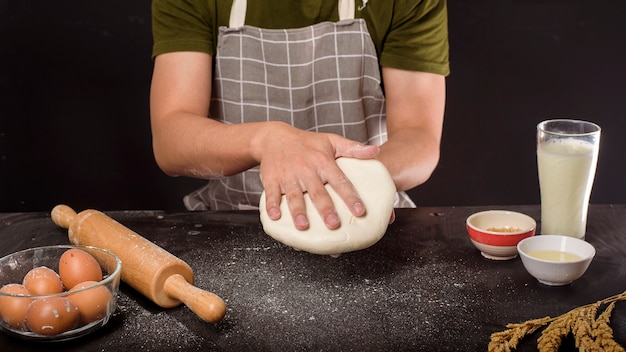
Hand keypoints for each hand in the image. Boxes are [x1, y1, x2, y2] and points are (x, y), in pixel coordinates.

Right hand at [255, 122, 378, 230]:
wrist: (275, 137)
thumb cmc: (307, 143)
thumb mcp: (331, 140)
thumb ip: (353, 148)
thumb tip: (375, 151)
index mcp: (323, 161)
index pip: (340, 180)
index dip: (350, 196)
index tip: (360, 211)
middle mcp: (306, 169)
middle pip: (317, 192)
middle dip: (325, 209)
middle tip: (333, 224)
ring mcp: (288, 175)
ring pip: (294, 195)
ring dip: (297, 211)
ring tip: (303, 226)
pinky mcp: (271, 179)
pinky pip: (271, 193)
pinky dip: (272, 205)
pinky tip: (275, 217)